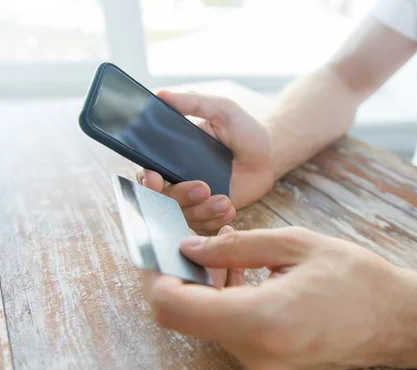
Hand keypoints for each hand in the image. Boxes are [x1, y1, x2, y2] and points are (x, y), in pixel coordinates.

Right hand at [137, 90, 273, 231]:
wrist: (269, 153)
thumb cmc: (243, 128)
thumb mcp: (221, 109)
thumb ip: (193, 102)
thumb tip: (162, 95)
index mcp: (171, 156)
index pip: (148, 173)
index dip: (147, 180)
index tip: (155, 178)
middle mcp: (178, 180)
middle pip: (163, 200)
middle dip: (181, 196)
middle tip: (204, 187)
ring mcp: (194, 199)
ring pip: (183, 216)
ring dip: (202, 211)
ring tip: (225, 201)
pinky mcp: (211, 213)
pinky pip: (204, 227)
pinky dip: (215, 222)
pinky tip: (229, 211)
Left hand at [141, 227, 416, 369]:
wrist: (397, 320)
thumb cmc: (356, 278)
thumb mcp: (296, 245)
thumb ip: (236, 245)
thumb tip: (191, 247)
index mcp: (262, 318)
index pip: (175, 308)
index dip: (159, 277)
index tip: (166, 251)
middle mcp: (255, 352)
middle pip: (187, 317)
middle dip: (185, 277)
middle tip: (205, 244)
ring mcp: (262, 365)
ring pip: (207, 323)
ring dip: (208, 289)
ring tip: (236, 257)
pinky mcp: (269, 365)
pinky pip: (230, 332)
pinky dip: (227, 303)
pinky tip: (249, 278)